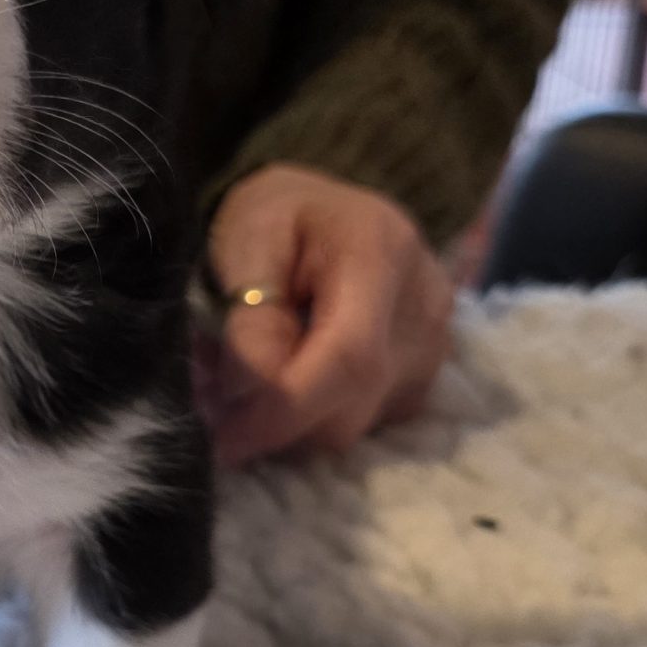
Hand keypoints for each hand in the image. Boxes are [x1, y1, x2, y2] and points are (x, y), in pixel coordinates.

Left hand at [199, 163, 452, 461]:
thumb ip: (250, 313)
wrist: (324, 210)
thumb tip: (252, 388)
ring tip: (244, 381)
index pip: (349, 358)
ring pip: (353, 426)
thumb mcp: (246, 240)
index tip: (223, 436)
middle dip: (274, 422)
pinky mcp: (422, 379)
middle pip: (352, 404)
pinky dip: (313, 419)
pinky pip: (361, 425)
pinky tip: (287, 381)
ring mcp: (433, 348)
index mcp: (381, 254)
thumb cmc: (277, 215)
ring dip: (289, 424)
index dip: (284, 408)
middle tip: (214, 401)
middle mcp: (424, 307)